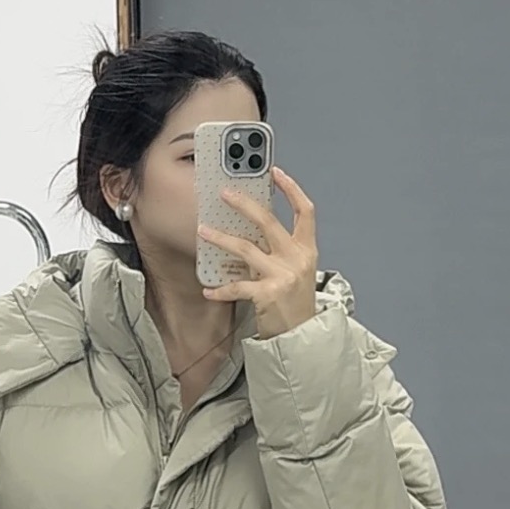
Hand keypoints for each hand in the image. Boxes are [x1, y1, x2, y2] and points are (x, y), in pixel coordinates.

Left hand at [197, 167, 318, 340]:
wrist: (302, 336)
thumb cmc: (296, 302)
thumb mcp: (297, 270)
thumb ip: (281, 249)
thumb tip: (253, 228)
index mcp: (307, 249)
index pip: (305, 211)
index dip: (291, 189)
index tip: (275, 173)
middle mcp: (297, 258)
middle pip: (268, 222)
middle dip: (244, 204)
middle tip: (224, 194)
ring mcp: (283, 275)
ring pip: (245, 248)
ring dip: (220, 238)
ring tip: (203, 231)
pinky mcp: (268, 294)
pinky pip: (237, 286)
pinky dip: (220, 289)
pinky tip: (208, 290)